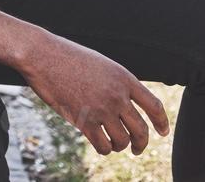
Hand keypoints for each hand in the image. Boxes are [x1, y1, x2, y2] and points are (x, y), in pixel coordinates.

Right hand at [21, 34, 168, 155]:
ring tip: (114, 145)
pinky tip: (101, 146)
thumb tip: (124, 105)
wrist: (42, 55)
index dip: (162, 122)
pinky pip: (103, 145)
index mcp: (124, 78)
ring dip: (120, 146)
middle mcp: (117, 95)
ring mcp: (101, 108)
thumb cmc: (66, 56)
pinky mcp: (84, 120)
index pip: (153, 106)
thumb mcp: (100, 64)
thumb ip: (116, 83)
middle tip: (136, 149)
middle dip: (141, 143)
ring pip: (122, 140)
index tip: (162, 133)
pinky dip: (105, 149)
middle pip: (141, 129)